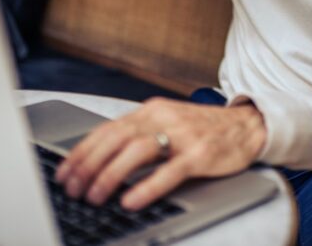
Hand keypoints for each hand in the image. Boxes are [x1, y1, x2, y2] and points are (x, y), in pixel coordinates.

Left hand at [54, 98, 266, 209]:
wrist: (248, 125)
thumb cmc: (204, 130)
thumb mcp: (168, 124)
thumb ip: (139, 135)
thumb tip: (101, 159)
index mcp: (151, 110)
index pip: (107, 129)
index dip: (81, 152)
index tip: (63, 172)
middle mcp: (163, 118)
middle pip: (116, 138)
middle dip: (88, 165)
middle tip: (72, 189)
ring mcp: (183, 135)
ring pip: (138, 151)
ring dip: (110, 175)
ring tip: (95, 196)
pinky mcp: (201, 153)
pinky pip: (169, 171)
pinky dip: (146, 187)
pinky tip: (130, 200)